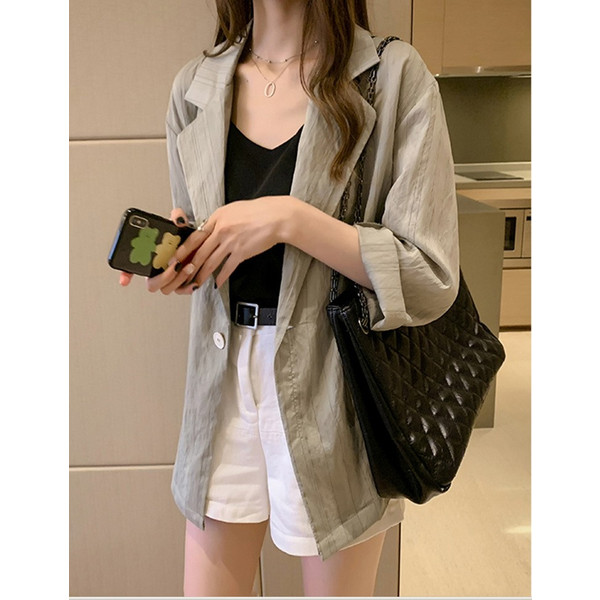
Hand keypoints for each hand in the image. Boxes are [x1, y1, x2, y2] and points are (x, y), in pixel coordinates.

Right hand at [116, 208, 192, 287]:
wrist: (197, 242)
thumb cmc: (181, 235)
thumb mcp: (178, 224)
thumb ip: (177, 218)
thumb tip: (179, 219)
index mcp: (148, 258)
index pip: (129, 268)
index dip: (125, 274)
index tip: (124, 280)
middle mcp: (156, 272)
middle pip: (152, 284)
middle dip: (164, 276)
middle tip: (175, 264)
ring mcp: (168, 280)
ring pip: (167, 288)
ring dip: (178, 279)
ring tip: (189, 266)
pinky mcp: (180, 284)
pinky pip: (181, 291)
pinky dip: (187, 289)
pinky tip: (194, 282)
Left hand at [147, 196, 297, 294]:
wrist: (275, 217)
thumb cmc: (256, 212)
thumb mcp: (232, 210)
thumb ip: (219, 221)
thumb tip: (210, 231)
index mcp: (217, 218)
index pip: (195, 236)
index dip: (183, 249)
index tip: (175, 258)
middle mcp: (221, 230)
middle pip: (199, 252)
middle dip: (187, 266)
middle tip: (179, 276)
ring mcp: (230, 242)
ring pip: (210, 262)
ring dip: (201, 275)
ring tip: (194, 284)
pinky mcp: (241, 252)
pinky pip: (227, 267)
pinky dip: (221, 277)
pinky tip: (217, 283)